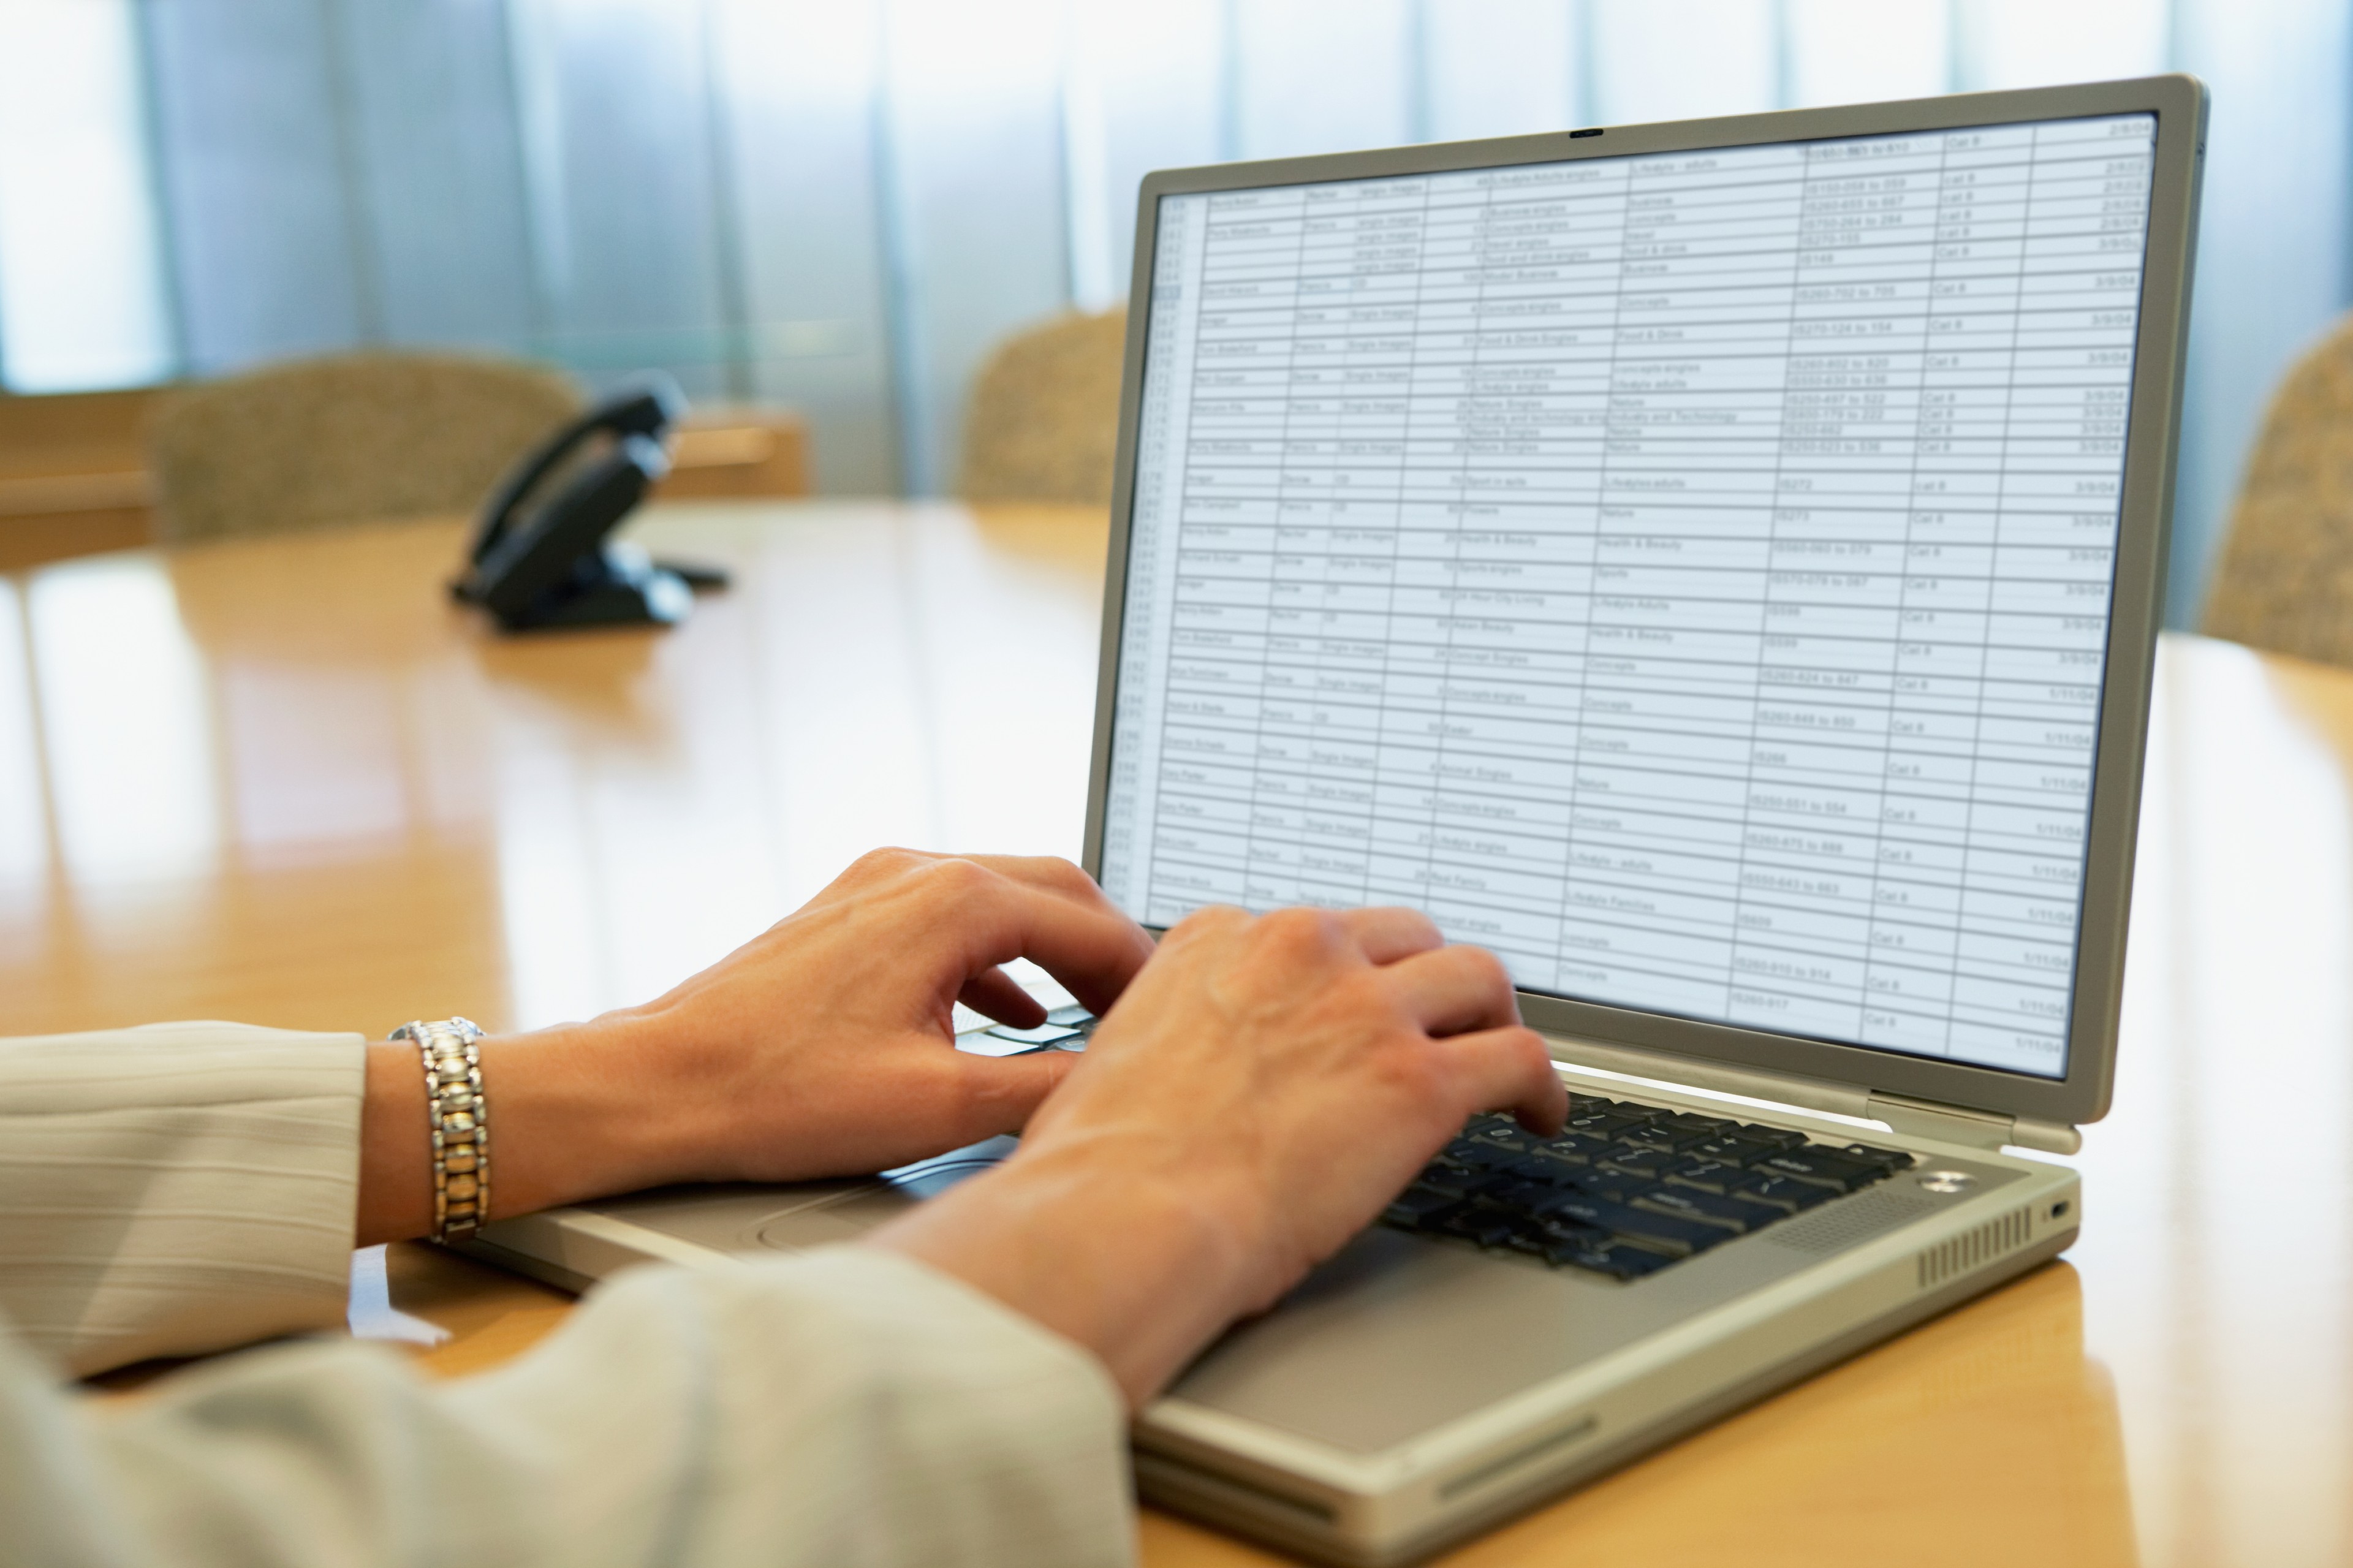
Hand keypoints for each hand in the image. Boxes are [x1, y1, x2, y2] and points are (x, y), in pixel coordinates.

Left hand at [357, 850, 1155, 1243]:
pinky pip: (946, 918)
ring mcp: (873, 885)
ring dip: (1052, 950)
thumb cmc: (775, 1094)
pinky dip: (994, 960)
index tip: (1176, 1014)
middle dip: (1106, 947)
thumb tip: (1114, 1088)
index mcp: (951, 902)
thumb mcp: (936, 1108)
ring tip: (1094, 1012)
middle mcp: (914, 871)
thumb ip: (1042, 1090)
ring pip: (998, 898)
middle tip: (1150, 1006)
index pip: (1086, 921)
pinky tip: (1006, 1014)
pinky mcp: (843, 913)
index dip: (1143, 973)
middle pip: (1051, 888)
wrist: (656, 1084)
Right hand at [871, 904, 1564, 1404]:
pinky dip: (1544, 1085)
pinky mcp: (1418, 1080)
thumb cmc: (1100, 1167)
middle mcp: (1297, 950)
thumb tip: (1189, 1071)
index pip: (1311, 932)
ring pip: (1474, 976)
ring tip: (1502, 1055)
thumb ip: (1174, 1033)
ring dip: (1491, 1016)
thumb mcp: (1120, 1053)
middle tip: (1439, 1023)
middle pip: (1402, 936)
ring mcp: (1363, 1008)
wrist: (1123, 1216)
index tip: (1354, 1005)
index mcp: (1218, 939)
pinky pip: (1518, 1058)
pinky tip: (1543, 1115)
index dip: (1343, 974)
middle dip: (1424, 979)